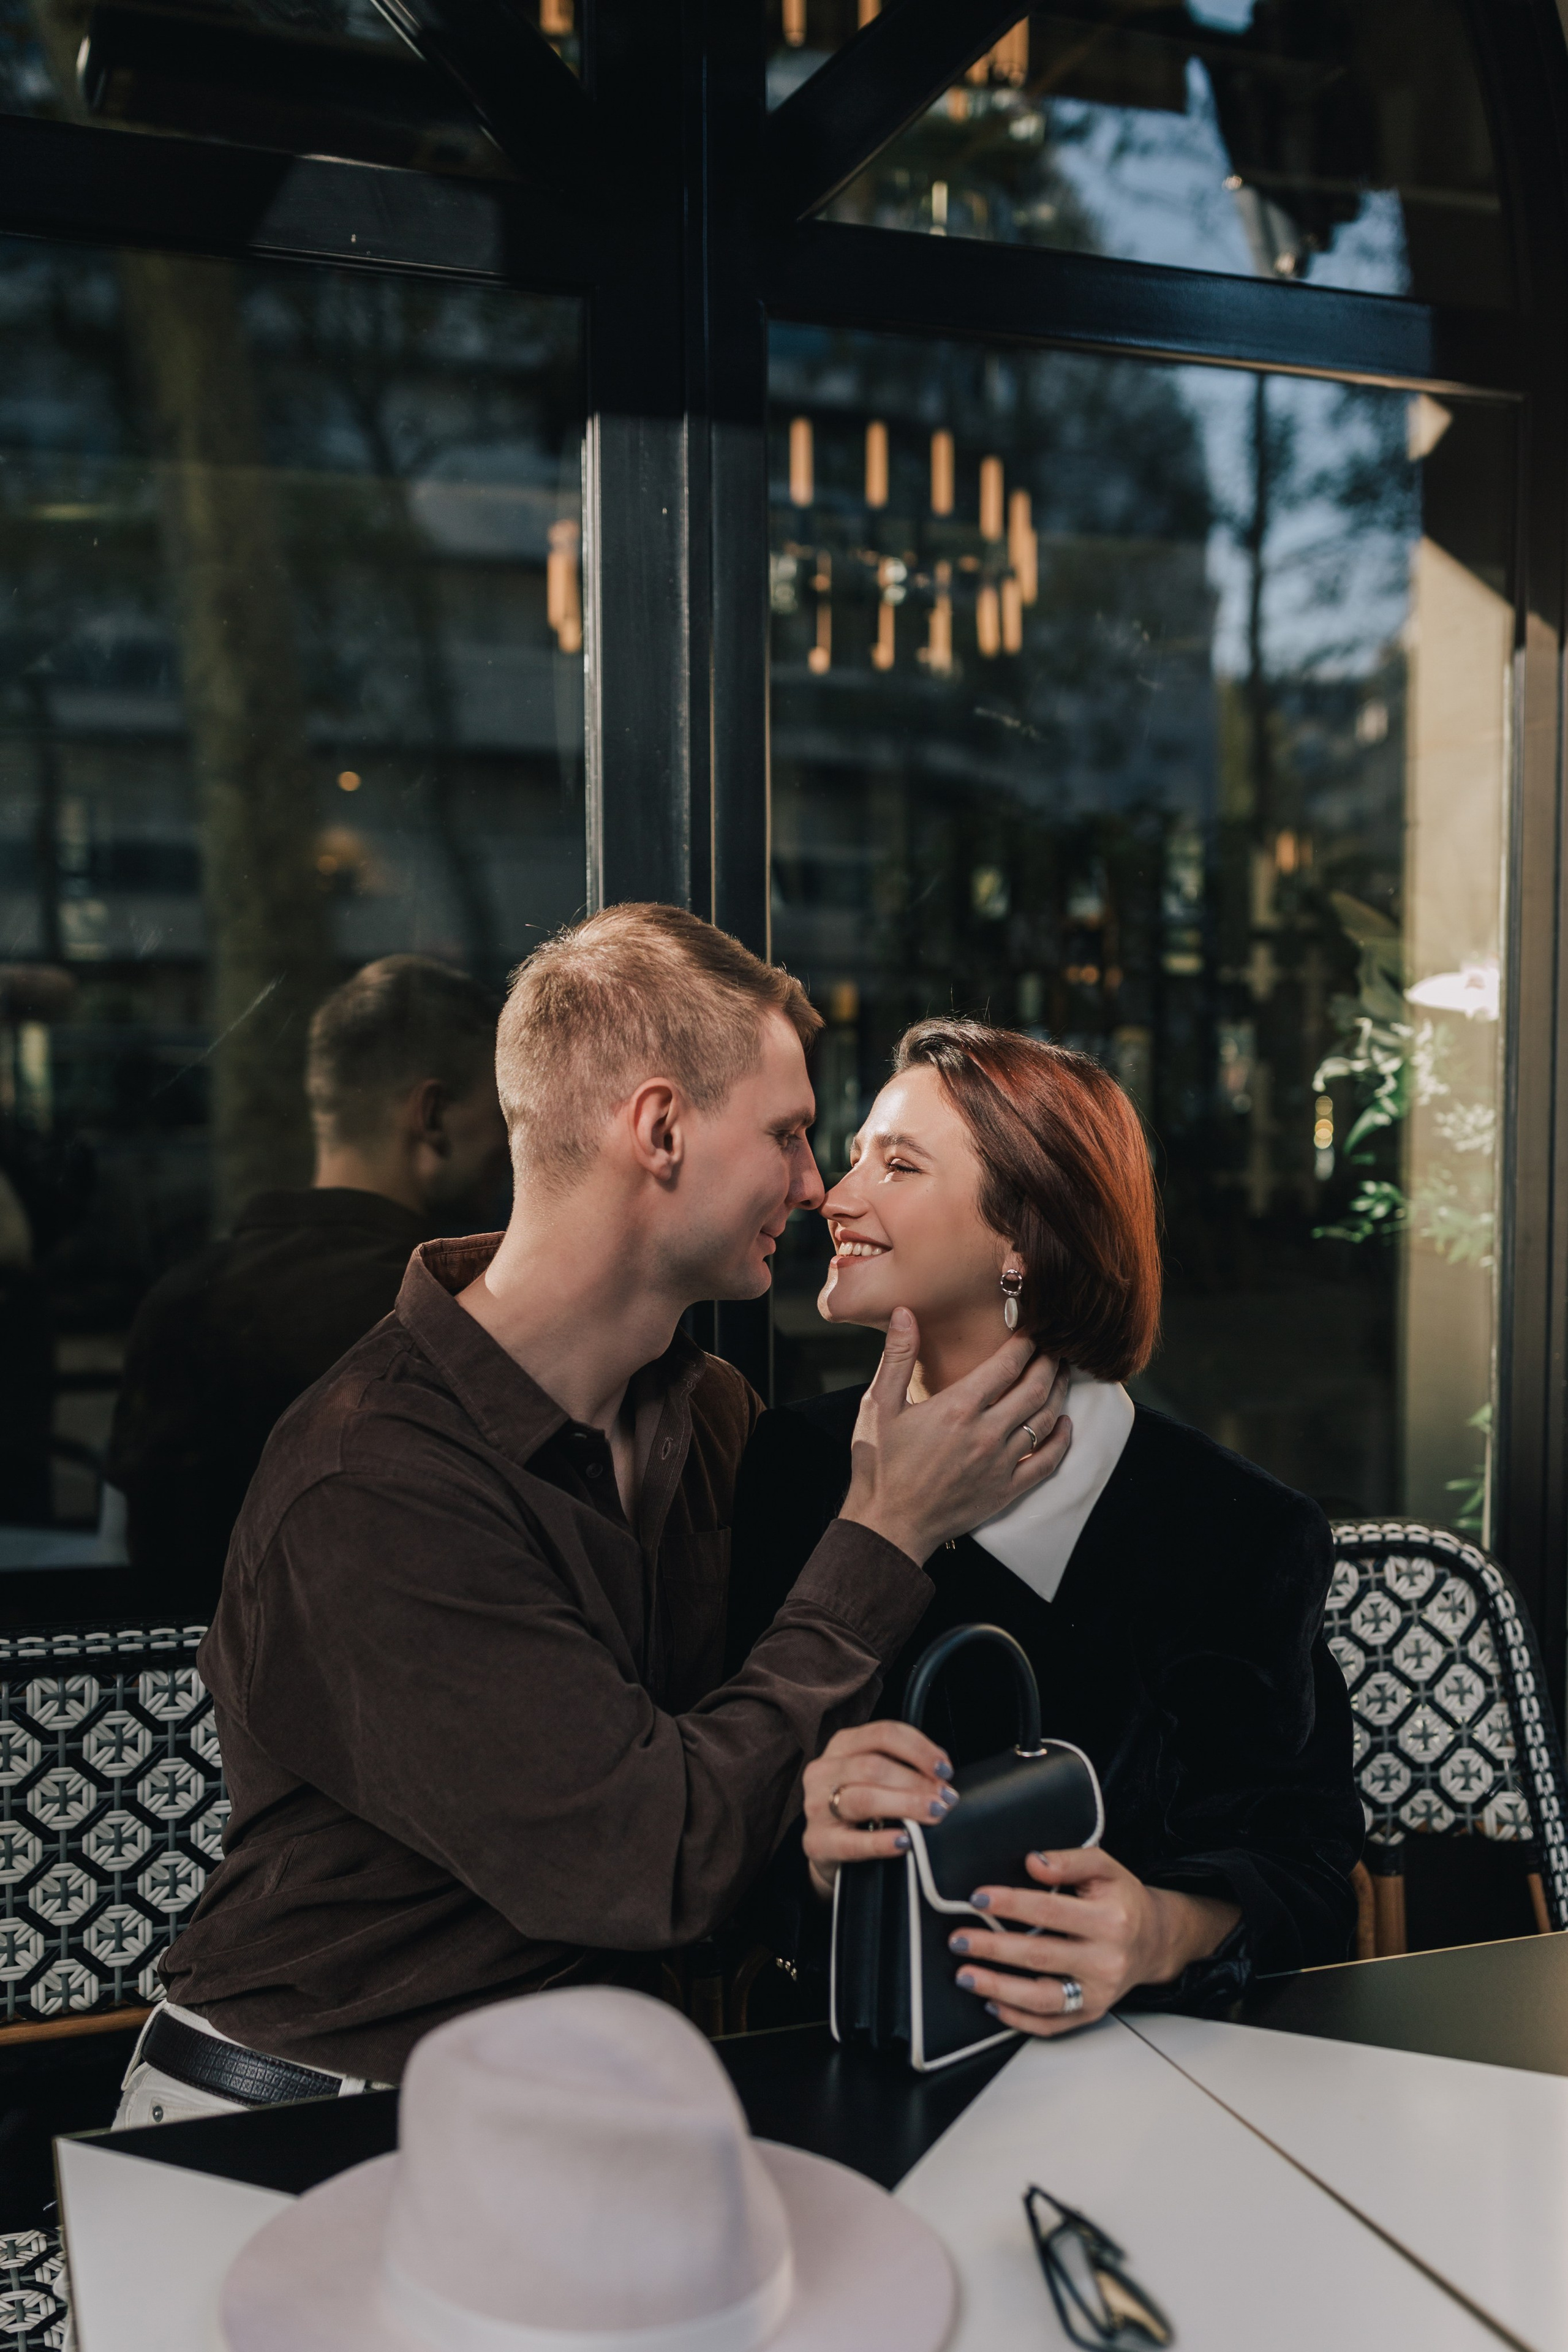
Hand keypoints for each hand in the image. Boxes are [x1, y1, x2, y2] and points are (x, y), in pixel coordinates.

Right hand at [802, 1720, 956, 1898]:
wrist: (829, 1848)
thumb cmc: (861, 1806)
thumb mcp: (873, 1776)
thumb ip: (901, 1765)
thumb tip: (941, 1770)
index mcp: (842, 1746)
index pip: (883, 1734)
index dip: (919, 1749)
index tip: (945, 1769)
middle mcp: (824, 1771)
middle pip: (874, 1767)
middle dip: (917, 1781)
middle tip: (945, 1798)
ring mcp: (817, 1807)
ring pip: (865, 1799)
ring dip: (907, 1804)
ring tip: (934, 1813)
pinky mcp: (819, 1843)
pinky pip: (853, 1843)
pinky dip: (882, 1842)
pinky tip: (904, 1841)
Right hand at [838, 1310, 1072, 1563]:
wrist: (888, 1524)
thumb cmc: (879, 1464)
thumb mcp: (878, 1405)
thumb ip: (896, 1357)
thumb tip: (905, 1313)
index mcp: (957, 1408)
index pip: (1006, 1365)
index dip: (1025, 1343)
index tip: (1033, 1329)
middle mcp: (986, 1434)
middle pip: (1034, 1388)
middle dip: (1049, 1362)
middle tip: (1056, 1346)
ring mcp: (1000, 1464)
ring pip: (1044, 1420)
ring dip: (1058, 1393)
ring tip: (1062, 1375)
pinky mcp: (1006, 1490)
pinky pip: (1046, 1462)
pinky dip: (1061, 1440)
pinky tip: (1065, 1424)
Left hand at [944, 1846, 1241, 2035]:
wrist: (1154, 1940)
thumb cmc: (1122, 1900)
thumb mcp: (1105, 1867)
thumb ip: (1069, 1860)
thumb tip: (1034, 1862)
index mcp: (1109, 1920)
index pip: (1050, 1912)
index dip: (1010, 1905)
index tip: (978, 1899)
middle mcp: (1105, 1960)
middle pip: (1040, 1957)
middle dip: (993, 1948)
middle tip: (958, 1940)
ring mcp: (1098, 1993)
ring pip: (1043, 1998)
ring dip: (999, 1988)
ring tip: (966, 1975)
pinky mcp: (1091, 2013)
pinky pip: (1052, 2024)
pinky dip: (1019, 2019)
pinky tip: (993, 2004)